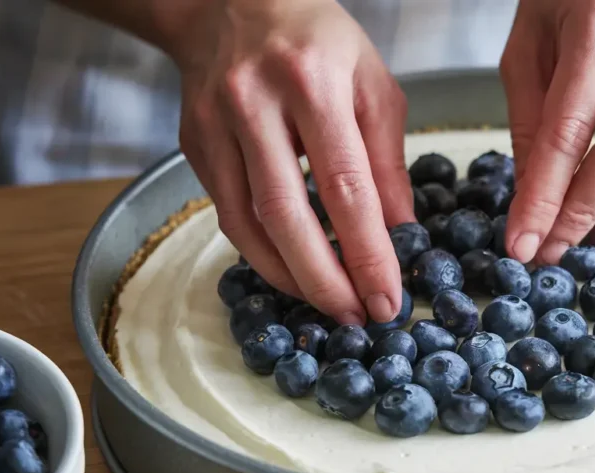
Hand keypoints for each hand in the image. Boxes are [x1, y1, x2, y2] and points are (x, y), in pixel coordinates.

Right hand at [174, 0, 411, 325]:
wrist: (230, 4)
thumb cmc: (317, 43)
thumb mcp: (371, 85)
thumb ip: (386, 161)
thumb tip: (401, 233)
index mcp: (312, 83)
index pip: (344, 186)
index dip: (367, 252)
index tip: (388, 298)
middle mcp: (254, 104)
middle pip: (286, 215)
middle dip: (324, 280)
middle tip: (356, 318)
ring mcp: (214, 126)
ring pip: (247, 225)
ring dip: (289, 277)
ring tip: (328, 305)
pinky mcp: (193, 145)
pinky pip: (227, 215)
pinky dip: (262, 253)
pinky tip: (293, 271)